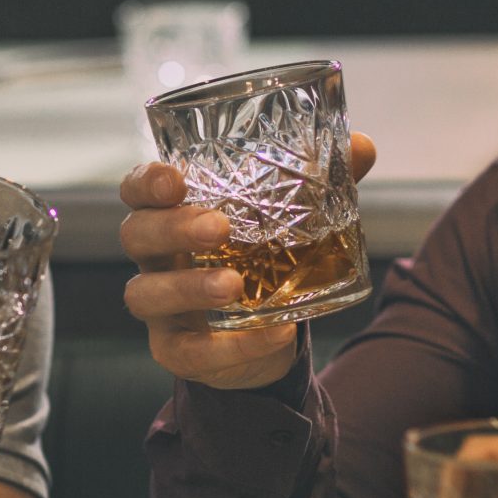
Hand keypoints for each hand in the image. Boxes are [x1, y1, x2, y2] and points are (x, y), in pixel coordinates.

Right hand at [119, 132, 377, 390]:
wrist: (270, 337)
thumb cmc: (265, 261)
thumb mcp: (291, 221)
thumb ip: (320, 182)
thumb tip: (361, 146)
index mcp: (172, 215)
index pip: (138, 191)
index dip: (146, 183)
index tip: (174, 180)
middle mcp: (157, 258)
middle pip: (135, 235)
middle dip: (172, 228)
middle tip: (218, 227)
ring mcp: (161, 308)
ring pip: (147, 294)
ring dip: (189, 287)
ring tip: (234, 285)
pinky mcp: (178, 351)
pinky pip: (191, 352)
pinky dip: (233, 345)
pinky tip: (274, 333)